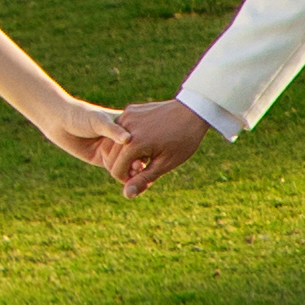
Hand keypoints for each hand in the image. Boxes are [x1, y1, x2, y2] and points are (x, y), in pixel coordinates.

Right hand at [91, 99, 217, 192]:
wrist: (193, 111)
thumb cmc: (183, 141)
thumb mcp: (165, 164)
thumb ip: (143, 179)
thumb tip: (126, 195)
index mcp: (134, 144)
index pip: (116, 170)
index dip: (127, 179)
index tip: (142, 176)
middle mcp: (126, 128)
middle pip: (111, 157)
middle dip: (123, 167)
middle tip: (143, 167)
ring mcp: (127, 116)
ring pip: (112, 143)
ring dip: (122, 153)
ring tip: (143, 156)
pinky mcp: (130, 110)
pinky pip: (120, 129)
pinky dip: (125, 139)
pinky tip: (143, 141)